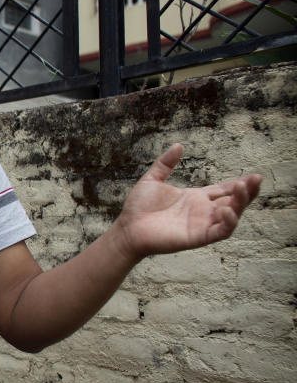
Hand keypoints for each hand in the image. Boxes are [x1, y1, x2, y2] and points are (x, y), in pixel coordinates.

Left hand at [115, 144, 261, 260]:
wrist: (127, 227)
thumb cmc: (138, 207)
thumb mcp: (152, 180)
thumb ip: (165, 163)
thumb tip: (178, 145)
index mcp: (195, 197)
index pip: (224, 190)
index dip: (240, 183)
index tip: (253, 175)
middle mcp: (202, 211)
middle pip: (233, 201)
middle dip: (247, 191)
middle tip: (255, 179)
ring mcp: (202, 224)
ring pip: (231, 215)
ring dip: (241, 203)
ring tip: (243, 188)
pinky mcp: (198, 237)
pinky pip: (220, 231)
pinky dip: (229, 222)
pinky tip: (229, 210)